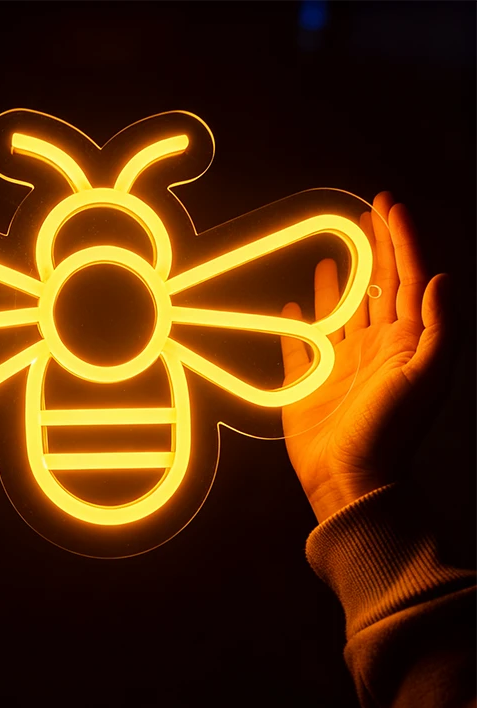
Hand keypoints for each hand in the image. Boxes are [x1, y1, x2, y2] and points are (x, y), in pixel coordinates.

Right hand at [281, 192, 454, 523]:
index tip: (387, 206)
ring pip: (340, 313)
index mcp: (405, 342)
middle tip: (364, 216)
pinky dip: (295, 327)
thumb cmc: (390, 431)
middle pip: (376, 288)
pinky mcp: (308, 383)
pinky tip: (291, 308)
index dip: (401, 240)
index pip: (407, 279)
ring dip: (338, 284)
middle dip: (373, 251)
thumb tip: (440, 278)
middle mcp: (375, 348)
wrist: (349, 478)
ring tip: (332, 255)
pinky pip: (299, 347)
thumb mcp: (426, 378)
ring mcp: (340, 365)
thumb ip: (439, 328)